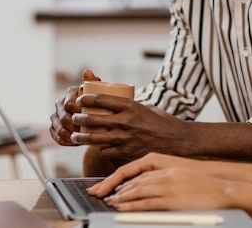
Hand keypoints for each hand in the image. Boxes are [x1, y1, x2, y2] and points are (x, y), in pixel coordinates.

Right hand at [49, 69, 100, 145]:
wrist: (96, 115)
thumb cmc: (100, 102)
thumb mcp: (100, 92)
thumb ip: (95, 82)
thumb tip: (86, 71)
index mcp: (69, 93)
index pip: (69, 104)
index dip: (78, 113)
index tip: (89, 118)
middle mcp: (60, 103)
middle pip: (63, 117)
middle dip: (75, 126)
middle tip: (88, 132)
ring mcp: (55, 116)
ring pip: (59, 128)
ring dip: (70, 135)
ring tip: (83, 139)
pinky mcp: (53, 128)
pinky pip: (56, 137)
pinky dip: (65, 141)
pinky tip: (75, 143)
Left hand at [69, 95, 190, 160]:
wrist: (178, 140)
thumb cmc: (164, 122)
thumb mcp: (148, 107)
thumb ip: (131, 107)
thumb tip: (116, 105)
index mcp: (131, 106)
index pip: (101, 100)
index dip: (86, 99)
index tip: (80, 99)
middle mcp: (126, 121)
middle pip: (93, 119)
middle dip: (79, 118)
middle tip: (74, 118)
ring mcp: (125, 138)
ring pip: (95, 138)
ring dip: (81, 137)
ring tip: (75, 136)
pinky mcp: (126, 152)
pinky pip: (105, 151)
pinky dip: (100, 149)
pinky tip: (99, 147)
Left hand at [87, 152, 220, 197]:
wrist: (220, 184)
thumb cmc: (200, 179)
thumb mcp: (178, 169)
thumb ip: (160, 171)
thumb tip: (144, 180)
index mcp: (161, 162)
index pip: (131, 169)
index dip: (113, 179)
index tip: (101, 186)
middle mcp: (162, 171)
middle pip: (130, 180)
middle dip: (111, 187)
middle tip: (97, 194)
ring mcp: (166, 184)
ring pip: (135, 190)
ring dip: (119, 196)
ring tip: (106, 202)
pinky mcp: (171, 198)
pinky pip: (146, 202)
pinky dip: (131, 205)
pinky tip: (121, 207)